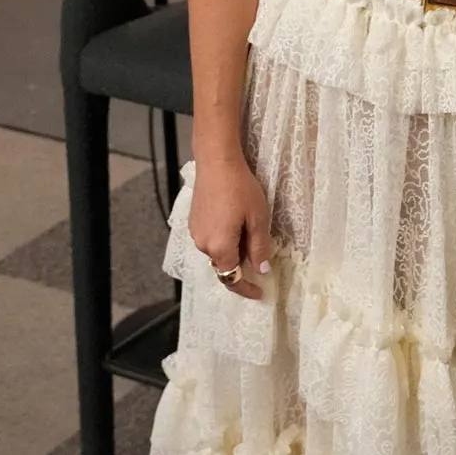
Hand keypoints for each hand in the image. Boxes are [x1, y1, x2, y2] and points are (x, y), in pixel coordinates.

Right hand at [186, 155, 272, 300]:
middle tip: (260, 250)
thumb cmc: (240, 188)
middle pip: (225, 264)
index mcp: (219, 247)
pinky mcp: (194, 221)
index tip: (260, 292)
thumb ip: (259, 247)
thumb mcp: (258, 218)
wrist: (217, 162)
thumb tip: (261, 270)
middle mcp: (203, 244)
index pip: (232, 278)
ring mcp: (195, 233)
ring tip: (249, 227)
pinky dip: (224, 238)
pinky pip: (211, 239)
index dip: (246, 288)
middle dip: (242, 263)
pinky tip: (235, 220)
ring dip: (234, 249)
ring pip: (218, 251)